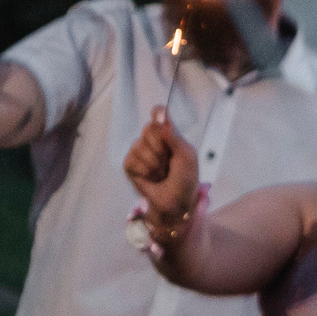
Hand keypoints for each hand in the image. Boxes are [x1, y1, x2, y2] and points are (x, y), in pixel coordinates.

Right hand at [122, 106, 197, 223]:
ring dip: (154, 164)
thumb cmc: (185, 178)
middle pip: (149, 128)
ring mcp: (138, 151)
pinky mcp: (129, 164)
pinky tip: (151, 178)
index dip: (158, 114)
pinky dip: (145, 172)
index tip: (161, 121)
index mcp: (167, 133)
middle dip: (161, 148)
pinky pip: (132, 160)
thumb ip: (174, 136)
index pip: (158, 113)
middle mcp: (151, 139)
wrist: (176, 202)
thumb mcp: (187, 156)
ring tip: (161, 173)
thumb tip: (161, 117)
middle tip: (169, 162)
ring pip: (139, 146)